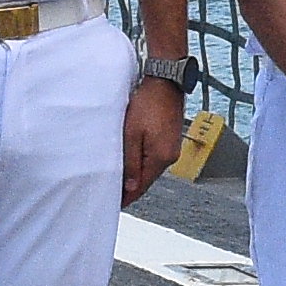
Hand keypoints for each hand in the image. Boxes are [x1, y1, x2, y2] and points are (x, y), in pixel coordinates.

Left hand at [122, 74, 181, 203]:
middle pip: (147, 179)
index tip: (115, 204)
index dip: (128, 197)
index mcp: (161, 158)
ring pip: (150, 168)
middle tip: (113, 192)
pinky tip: (133, 160)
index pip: (142, 187)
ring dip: (136, 173)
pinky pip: (155, 158)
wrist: (165, 82)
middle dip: (131, 187)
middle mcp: (170, 156)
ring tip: (120, 176)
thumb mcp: (132, 135)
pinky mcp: (170, 140)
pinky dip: (143, 162)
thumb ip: (131, 162)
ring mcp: (172, 148)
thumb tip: (130, 186)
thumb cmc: (148, 103)